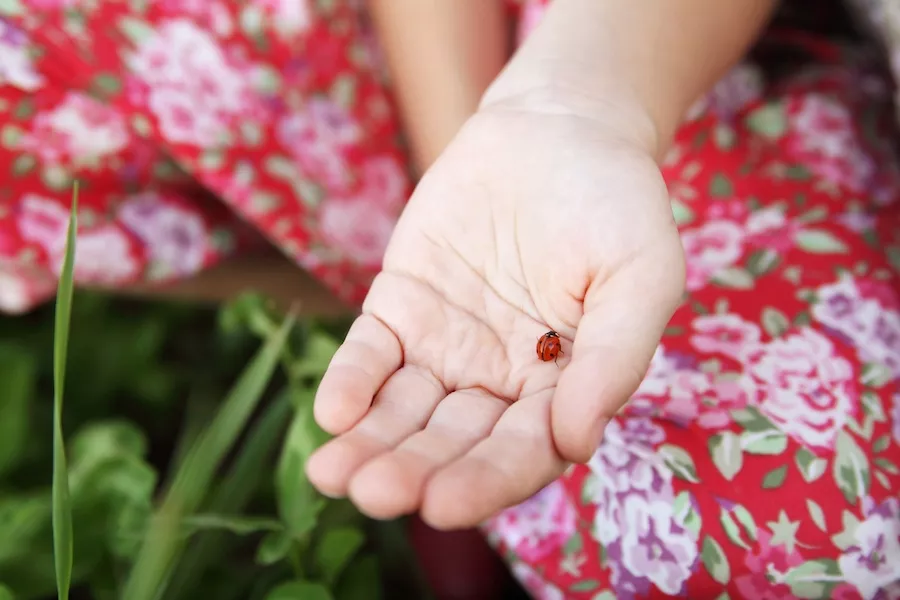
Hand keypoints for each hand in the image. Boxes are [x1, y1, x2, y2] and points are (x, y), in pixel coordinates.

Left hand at [305, 93, 685, 528]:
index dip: (484, 481)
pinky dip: (352, 381)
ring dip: (369, 443)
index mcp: (561, 389)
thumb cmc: (616, 205)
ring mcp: (446, 346)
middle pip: (452, 442)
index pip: (521, 453)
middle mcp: (499, 382)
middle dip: (412, 471)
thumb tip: (577, 442)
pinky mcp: (403, 306)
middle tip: (373, 495)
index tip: (443, 505)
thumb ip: (614, 358)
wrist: (560, 127)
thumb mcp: (640, 276)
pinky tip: (333, 412)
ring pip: (403, 410)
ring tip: (331, 475)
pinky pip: (371, 353)